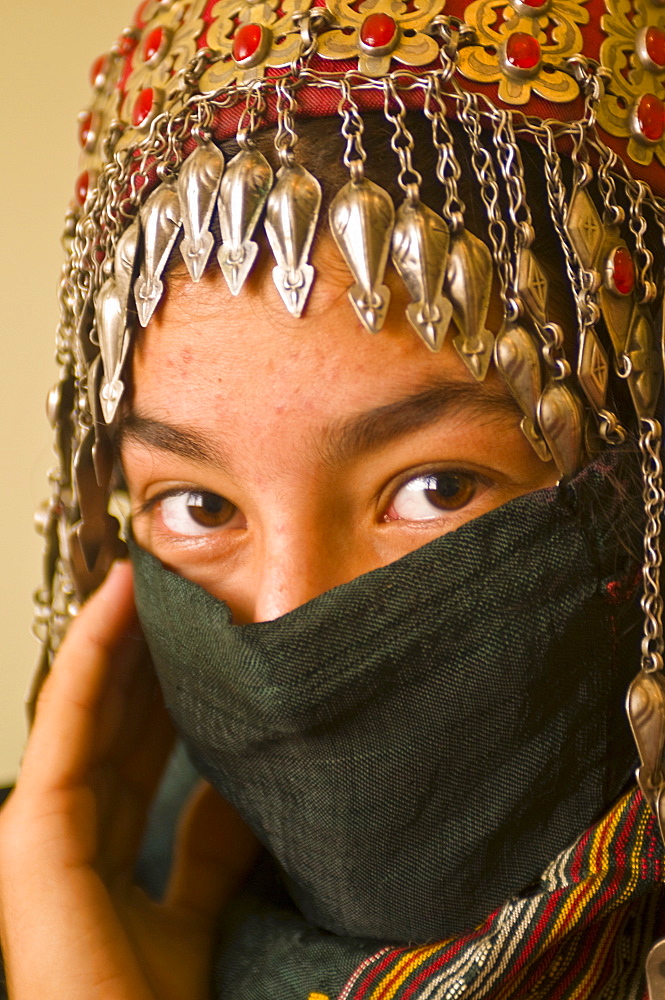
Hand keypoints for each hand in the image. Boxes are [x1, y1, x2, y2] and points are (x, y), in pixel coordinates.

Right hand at [0, 561, 258, 999]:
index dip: (166, 686)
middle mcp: (67, 831)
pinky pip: (67, 718)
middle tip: (181, 586)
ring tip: (151, 573)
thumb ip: (205, 855)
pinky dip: (91, 653)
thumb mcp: (193, 917)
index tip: (200, 633)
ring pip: (88, 705)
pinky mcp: (32, 827)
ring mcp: (42, 826)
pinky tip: (118, 598)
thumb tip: (236, 791)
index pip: (137, 747)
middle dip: (147, 650)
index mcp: (100, 853)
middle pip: (113, 718)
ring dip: (118, 634)